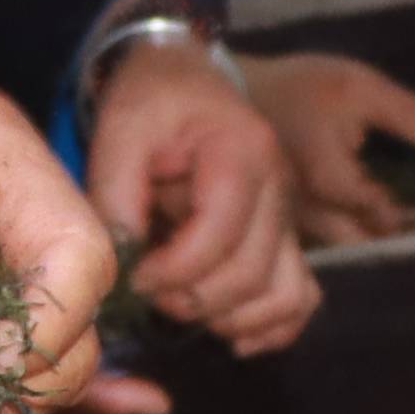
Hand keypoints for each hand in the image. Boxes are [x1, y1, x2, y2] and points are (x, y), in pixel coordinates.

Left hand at [80, 43, 317, 351]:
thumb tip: (123, 265)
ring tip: (181, 306)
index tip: (132, 275)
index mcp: (244, 152)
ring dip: (230, 319)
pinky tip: (226, 331)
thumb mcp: (120, 133)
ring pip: (284, 294)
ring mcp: (287, 217)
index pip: (221, 234)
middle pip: (252, 274)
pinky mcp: (284, 240)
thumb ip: (115, 197)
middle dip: (192, 300)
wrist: (181, 81)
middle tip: (147, 292)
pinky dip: (269, 326)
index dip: (172, 271)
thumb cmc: (150, 104)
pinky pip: (299, 299)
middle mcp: (279, 187)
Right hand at [243, 49, 414, 243]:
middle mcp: (312, 215)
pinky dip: (368, 234)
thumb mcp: (358, 87)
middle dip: (414, 241)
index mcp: (329, 182)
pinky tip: (394, 224)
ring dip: (393, 240)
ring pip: (354, 248)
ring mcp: (299, 225)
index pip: (387, 217)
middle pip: (372, 244)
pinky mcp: (293, 226)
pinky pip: (336, 240)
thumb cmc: (300, 88)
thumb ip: (410, 115)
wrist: (236, 96)